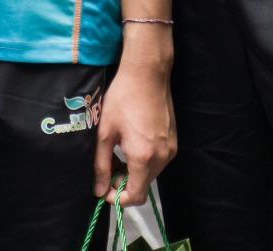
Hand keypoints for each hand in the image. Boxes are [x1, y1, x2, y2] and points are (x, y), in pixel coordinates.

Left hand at [94, 41, 175, 204]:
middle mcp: (162, 158)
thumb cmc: (122, 98)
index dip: (117, 198)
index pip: (135, 197)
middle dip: (123, 182)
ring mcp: (171, 150)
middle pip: (143, 186)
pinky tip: (130, 143)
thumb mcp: (105, 132)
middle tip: (106, 166)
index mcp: (143, 157)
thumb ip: (101, 164)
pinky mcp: (173, 142)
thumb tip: (98, 190)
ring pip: (150, 175)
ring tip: (117, 152)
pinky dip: (143, 161)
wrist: (147, 74)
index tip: (104, 187)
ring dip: (133, 171)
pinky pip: (158, 162)